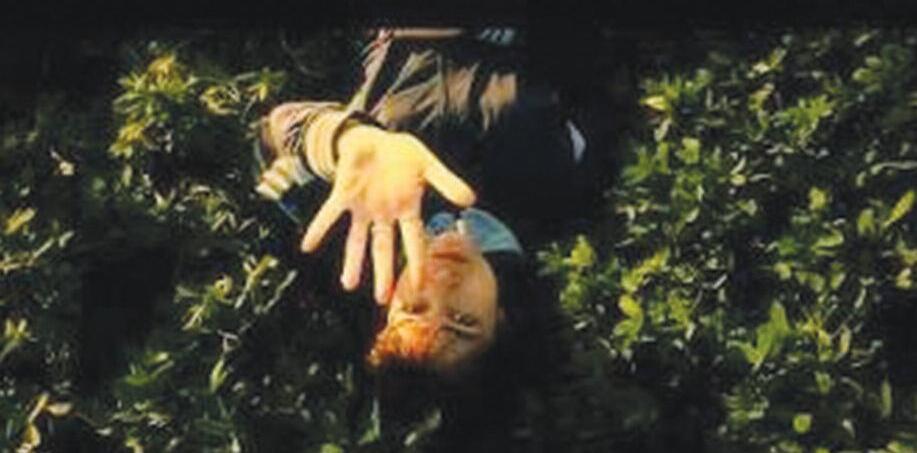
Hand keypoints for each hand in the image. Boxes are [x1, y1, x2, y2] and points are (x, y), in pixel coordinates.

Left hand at [299, 124, 475, 303]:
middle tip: (382, 298)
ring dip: (353, 261)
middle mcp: (383, 215)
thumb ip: (447, 182)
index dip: (416, 262)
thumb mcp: (429, 165)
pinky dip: (319, 229)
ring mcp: (362, 207)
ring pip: (356, 240)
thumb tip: (472, 200)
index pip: (414, 240)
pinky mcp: (344, 194)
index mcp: (406, 209)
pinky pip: (330, 215)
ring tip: (348, 284)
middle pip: (384, 248)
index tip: (418, 284)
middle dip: (383, 273)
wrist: (374, 138)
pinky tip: (307, 246)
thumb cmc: (403, 154)